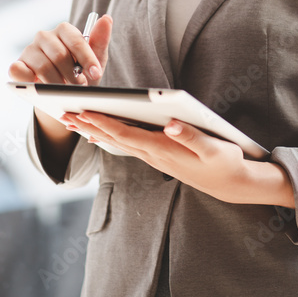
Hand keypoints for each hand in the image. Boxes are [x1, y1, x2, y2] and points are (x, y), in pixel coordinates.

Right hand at [8, 14, 112, 87]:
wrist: (61, 94)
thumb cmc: (80, 72)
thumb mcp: (95, 59)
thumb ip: (100, 40)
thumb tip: (106, 18)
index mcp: (64, 30)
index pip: (76, 40)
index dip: (87, 58)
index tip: (96, 74)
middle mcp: (44, 36)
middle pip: (60, 55)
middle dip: (73, 76)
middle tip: (81, 88)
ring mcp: (29, 50)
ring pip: (43, 67)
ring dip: (57, 84)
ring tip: (65, 92)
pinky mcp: (17, 64)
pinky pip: (19, 71)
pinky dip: (30, 82)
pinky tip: (40, 89)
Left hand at [59, 111, 278, 204]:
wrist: (232, 184)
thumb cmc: (226, 163)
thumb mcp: (215, 149)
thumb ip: (192, 137)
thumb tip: (170, 124)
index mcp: (163, 150)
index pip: (126, 135)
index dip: (104, 123)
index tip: (84, 112)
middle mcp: (153, 155)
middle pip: (115, 139)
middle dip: (90, 126)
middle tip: (64, 114)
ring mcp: (154, 157)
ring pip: (118, 143)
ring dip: (95, 131)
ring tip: (73, 121)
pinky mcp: (158, 155)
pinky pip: (126, 145)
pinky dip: (109, 136)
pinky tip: (99, 133)